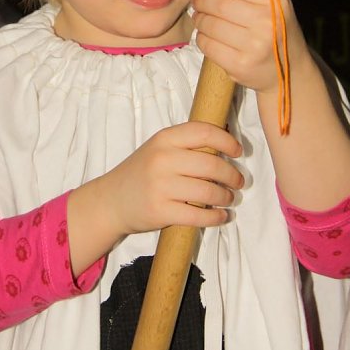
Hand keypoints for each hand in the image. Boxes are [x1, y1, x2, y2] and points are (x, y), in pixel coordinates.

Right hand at [100, 121, 243, 234]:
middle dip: (232, 175)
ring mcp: (160, 187)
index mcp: (164, 139)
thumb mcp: (158, 149)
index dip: (227, 141)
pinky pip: (198, 216)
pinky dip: (216, 217)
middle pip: (212, 165)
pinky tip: (221, 216)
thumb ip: (186, 145)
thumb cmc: (142, 173)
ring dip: (226, 197)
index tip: (238, 151)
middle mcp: (162, 160)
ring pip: (208, 192)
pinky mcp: (160, 212)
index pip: (204, 132)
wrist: (111, 201)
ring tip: (229, 198)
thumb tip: (228, 142)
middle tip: (238, 181)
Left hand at [193, 0, 310, 93]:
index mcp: (276, 0)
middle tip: (199, 2)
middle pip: (218, 4)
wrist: (290, 71)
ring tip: (201, 18)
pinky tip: (207, 36)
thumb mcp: (272, 2)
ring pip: (210, 24)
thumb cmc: (277, 30)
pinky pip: (207, 45)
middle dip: (202, 0)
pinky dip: (201, 38)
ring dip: (199, 19)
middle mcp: (266, 21)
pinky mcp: (239, 65)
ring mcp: (253, 45)